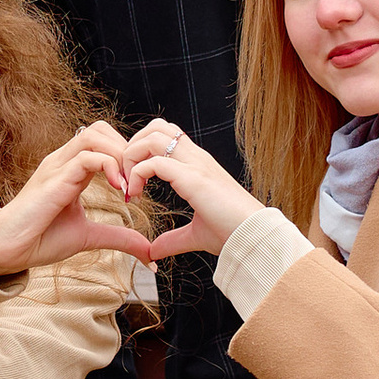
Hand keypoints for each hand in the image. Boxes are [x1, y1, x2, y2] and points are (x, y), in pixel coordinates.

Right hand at [0, 122, 164, 278]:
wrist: (9, 250)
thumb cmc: (41, 239)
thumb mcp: (90, 236)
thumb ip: (119, 237)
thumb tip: (149, 251)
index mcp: (71, 169)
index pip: (103, 140)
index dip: (126, 157)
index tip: (137, 188)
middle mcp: (63, 161)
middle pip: (101, 129)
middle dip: (126, 150)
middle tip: (137, 181)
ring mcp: (57, 166)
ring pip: (94, 134)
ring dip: (120, 155)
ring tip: (128, 184)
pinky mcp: (54, 179)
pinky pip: (86, 157)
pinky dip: (109, 167)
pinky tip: (118, 190)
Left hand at [120, 117, 264, 259]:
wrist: (253, 237)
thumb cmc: (231, 233)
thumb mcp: (195, 235)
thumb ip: (173, 240)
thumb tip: (154, 251)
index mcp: (198, 165)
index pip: (166, 136)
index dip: (142, 152)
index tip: (133, 185)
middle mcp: (196, 158)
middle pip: (156, 127)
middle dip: (133, 146)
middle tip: (125, 178)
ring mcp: (196, 165)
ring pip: (153, 137)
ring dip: (132, 157)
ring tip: (129, 185)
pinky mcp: (193, 179)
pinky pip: (154, 163)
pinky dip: (137, 175)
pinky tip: (135, 195)